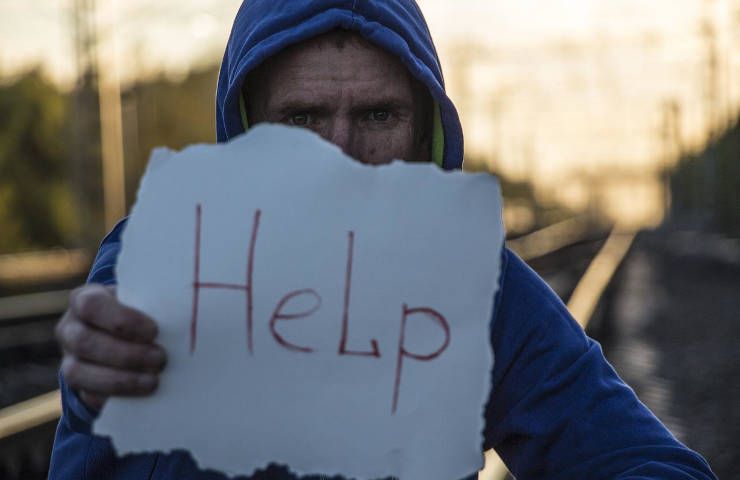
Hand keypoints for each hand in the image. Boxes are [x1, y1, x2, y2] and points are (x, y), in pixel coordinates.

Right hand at [55, 284, 166, 409]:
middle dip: (127, 354)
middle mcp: (69, 329)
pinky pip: (87, 396)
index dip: (123, 320)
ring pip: (79, 373)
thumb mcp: (143, 303)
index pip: (92, 306)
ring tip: (154, 380)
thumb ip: (153, 307)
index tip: (154, 331)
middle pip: (86, 342)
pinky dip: (116, 397)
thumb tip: (183, 318)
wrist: (122, 337)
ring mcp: (68, 359)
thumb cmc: (139, 314)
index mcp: (84, 300)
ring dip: (121, 379)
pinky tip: (141, 394)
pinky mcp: (77, 387)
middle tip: (160, 358)